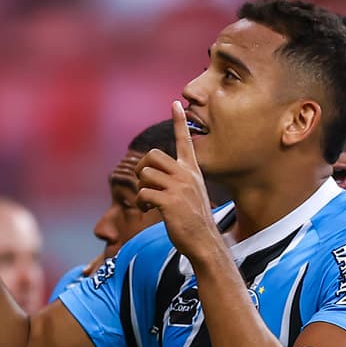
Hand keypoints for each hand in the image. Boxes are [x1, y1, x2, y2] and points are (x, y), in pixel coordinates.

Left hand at [137, 102, 222, 266]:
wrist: (205, 242)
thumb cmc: (195, 221)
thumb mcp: (191, 195)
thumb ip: (178, 181)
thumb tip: (155, 175)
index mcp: (192, 172)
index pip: (185, 141)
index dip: (179, 121)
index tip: (176, 103)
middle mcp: (186, 176)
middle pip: (153, 156)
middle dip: (142, 169)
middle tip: (145, 185)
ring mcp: (179, 188)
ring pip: (146, 174)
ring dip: (140, 188)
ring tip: (147, 202)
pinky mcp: (169, 202)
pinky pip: (143, 192)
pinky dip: (140, 202)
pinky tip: (146, 210)